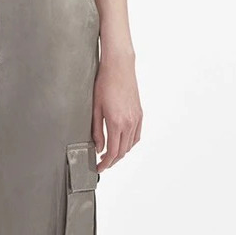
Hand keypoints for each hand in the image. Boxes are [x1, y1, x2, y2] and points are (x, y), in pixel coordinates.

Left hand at [92, 52, 142, 171]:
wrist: (119, 67)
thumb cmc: (104, 83)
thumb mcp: (95, 107)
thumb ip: (96, 130)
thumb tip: (98, 147)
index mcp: (116, 122)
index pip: (112, 152)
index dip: (105, 163)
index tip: (98, 167)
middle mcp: (129, 123)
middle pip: (122, 151)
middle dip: (112, 161)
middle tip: (102, 163)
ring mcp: (136, 118)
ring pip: (130, 145)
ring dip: (121, 153)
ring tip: (110, 154)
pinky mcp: (139, 113)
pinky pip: (137, 135)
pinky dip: (129, 143)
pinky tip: (122, 142)